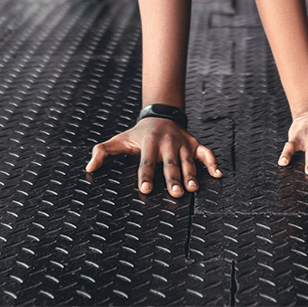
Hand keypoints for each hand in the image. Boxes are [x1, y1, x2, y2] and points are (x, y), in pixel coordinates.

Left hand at [85, 116, 221, 195]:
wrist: (160, 114)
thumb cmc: (138, 134)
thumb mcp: (119, 140)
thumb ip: (102, 152)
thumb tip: (89, 167)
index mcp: (149, 143)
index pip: (146, 162)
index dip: (146, 175)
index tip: (146, 189)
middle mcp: (167, 143)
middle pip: (170, 163)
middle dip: (173, 178)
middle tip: (176, 193)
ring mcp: (182, 143)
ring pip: (187, 160)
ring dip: (191, 174)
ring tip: (192, 188)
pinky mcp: (194, 143)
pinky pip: (206, 152)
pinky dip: (212, 162)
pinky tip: (218, 174)